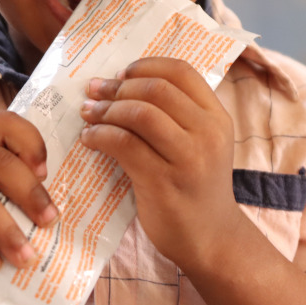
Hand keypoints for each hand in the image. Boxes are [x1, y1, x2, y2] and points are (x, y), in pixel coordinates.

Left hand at [78, 57, 244, 268]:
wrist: (211, 239)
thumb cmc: (196, 188)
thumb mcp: (200, 145)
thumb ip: (177, 116)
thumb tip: (124, 85)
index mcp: (217, 117)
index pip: (182, 72)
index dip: (145, 65)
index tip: (121, 74)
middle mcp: (208, 133)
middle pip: (156, 89)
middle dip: (118, 87)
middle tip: (94, 92)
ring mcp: (188, 158)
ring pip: (140, 114)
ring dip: (106, 110)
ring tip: (88, 114)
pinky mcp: (164, 182)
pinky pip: (125, 144)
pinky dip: (101, 135)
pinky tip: (90, 139)